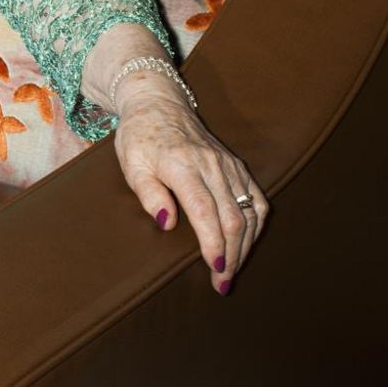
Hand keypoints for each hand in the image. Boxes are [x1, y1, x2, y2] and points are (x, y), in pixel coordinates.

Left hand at [113, 84, 269, 292]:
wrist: (159, 103)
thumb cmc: (140, 136)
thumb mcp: (131, 163)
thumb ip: (148, 193)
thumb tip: (166, 223)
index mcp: (181, 164)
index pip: (204, 210)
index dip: (213, 243)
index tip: (215, 268)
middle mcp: (210, 164)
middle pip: (232, 217)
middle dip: (231, 255)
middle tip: (223, 283)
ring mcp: (227, 164)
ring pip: (249, 211)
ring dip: (245, 245)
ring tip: (233, 271)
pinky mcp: (236, 165)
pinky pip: (256, 198)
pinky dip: (256, 225)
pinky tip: (247, 243)